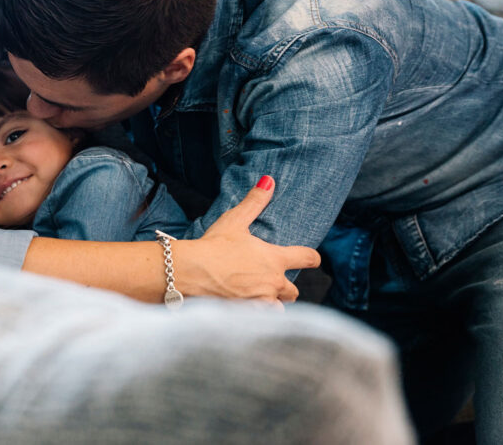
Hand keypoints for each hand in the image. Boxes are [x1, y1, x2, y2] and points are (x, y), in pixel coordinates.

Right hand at [173, 177, 320, 305]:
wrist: (190, 273)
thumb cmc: (213, 246)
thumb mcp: (234, 221)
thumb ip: (254, 202)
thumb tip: (269, 180)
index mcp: (274, 259)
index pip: (307, 258)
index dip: (311, 258)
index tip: (312, 259)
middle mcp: (273, 283)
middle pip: (293, 291)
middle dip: (285, 288)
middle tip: (272, 283)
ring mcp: (261, 302)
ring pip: (278, 309)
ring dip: (272, 305)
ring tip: (258, 301)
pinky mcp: (247, 317)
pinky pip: (261, 322)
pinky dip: (256, 318)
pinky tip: (246, 314)